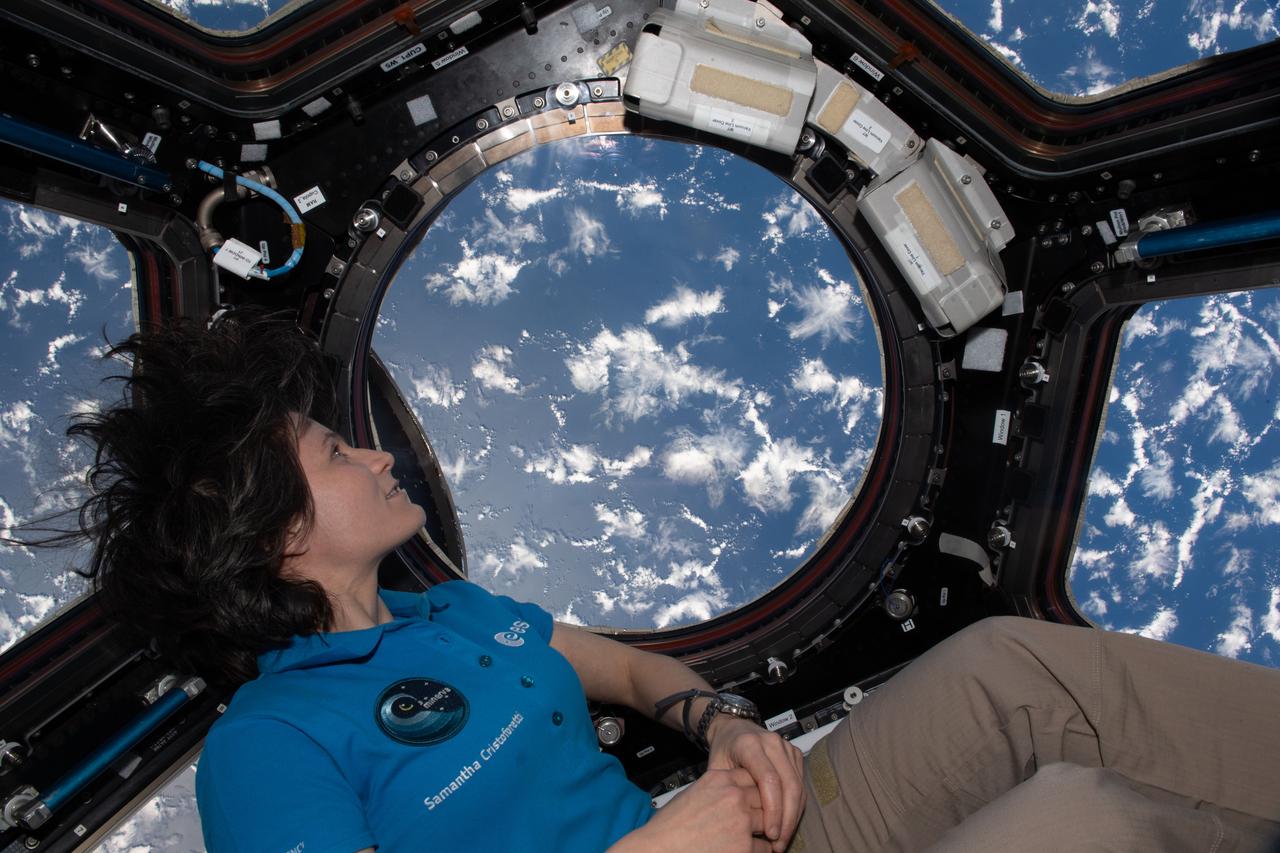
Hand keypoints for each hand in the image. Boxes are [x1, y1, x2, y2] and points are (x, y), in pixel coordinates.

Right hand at [609, 768, 771, 852]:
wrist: (659, 848)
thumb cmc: (671, 825)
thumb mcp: (694, 792)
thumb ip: (719, 789)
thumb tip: (737, 793)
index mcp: (720, 778)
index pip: (753, 777)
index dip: (755, 791)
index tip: (755, 801)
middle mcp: (733, 795)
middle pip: (764, 798)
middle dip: (764, 811)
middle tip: (761, 822)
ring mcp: (741, 820)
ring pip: (769, 822)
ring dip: (764, 831)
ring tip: (757, 837)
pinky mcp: (744, 845)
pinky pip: (765, 847)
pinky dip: (760, 851)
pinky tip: (745, 850)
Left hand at [705, 717, 805, 851]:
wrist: (732, 729)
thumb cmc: (723, 751)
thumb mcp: (716, 768)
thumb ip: (728, 790)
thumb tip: (739, 823)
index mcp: (749, 744)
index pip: (769, 779)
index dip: (773, 809)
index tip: (770, 834)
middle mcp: (771, 742)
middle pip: (789, 785)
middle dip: (787, 819)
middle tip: (779, 844)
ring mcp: (785, 746)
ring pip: (799, 786)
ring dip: (794, 816)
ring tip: (783, 839)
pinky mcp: (794, 753)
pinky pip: (801, 783)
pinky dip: (796, 806)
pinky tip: (787, 823)